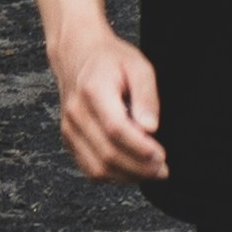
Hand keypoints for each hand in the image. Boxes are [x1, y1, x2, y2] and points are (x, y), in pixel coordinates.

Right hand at [42, 22, 167, 182]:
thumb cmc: (110, 61)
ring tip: (151, 171)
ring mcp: (69, 129)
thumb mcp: (138, 66)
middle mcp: (76, 112)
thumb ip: (146, 96)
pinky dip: (114, 176)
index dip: (140, 148)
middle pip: (107, 153)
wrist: (77, 56)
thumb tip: (150, 128)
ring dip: (128, 176)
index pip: (115, 128)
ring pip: (98, 168)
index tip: (161, 155)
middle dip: (139, 167)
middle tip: (162, 168)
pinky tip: (132, 169)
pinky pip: (90, 169)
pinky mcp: (69, 140)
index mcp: (94, 90)